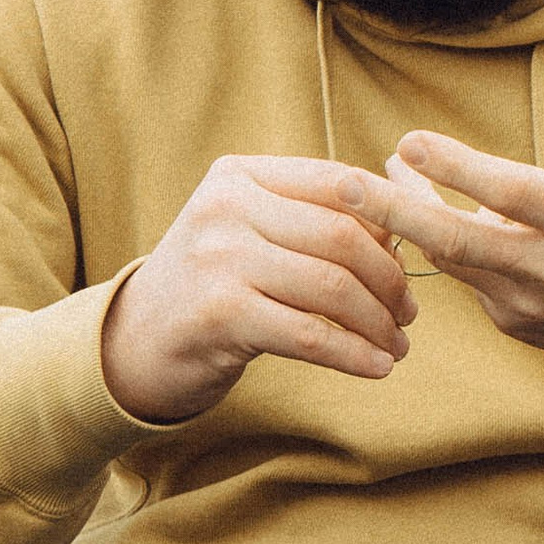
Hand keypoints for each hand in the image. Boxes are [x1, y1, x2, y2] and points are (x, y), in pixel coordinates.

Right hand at [101, 156, 415, 422]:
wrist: (133, 341)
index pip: (339, 184)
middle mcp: (226, 207)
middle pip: (344, 236)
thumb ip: (310, 218)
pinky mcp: (220, 315)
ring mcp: (219, 258)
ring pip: (334, 287)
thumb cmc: (212, 285)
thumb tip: (399, 229)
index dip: (388, 223)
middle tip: (409, 313)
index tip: (410, 261)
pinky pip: (312, 335)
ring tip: (398, 345)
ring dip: (379, 322)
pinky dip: (355, 354)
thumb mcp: (249, 232)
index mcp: (240, 175)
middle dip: (390, 279)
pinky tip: (378, 367)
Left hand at [378, 58, 543, 367]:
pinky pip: (466, 280)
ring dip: (408, 220)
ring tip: (376, 179)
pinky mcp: (515, 322)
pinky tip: (419, 212)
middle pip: (460, 242)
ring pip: (452, 260)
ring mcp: (531, 303)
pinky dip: (438, 246)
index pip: (514, 196)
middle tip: (346, 186)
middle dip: (397, 212)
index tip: (411, 140)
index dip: (459, 170)